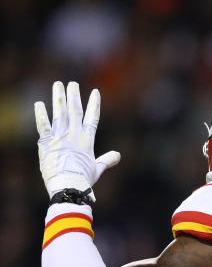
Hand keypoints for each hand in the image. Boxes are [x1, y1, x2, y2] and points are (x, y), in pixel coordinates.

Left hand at [35, 81, 120, 199]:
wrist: (68, 183)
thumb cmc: (84, 178)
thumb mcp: (97, 168)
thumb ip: (107, 160)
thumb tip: (118, 155)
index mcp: (87, 139)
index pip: (92, 117)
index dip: (94, 104)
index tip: (95, 92)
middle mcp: (74, 134)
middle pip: (75, 110)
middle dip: (74, 95)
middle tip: (72, 83)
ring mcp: (59, 136)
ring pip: (59, 113)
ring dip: (58, 98)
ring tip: (58, 85)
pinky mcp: (46, 142)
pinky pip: (43, 124)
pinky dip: (40, 114)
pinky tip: (39, 103)